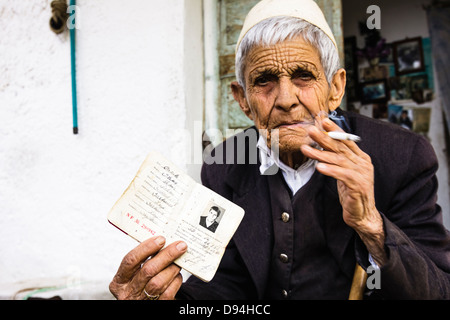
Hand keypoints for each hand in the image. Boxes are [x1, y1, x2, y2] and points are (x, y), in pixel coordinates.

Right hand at [109, 236, 186, 299]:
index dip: (146, 248)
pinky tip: (177, 275)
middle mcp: (128, 293)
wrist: (146, 303)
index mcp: (119, 281)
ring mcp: (141, 301)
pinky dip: (175, 281)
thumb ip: (144, 260)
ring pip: (159, 282)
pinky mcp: (156, 306)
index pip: (130, 260)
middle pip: (148, 270)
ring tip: (180, 260)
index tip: (161, 239)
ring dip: (172, 268)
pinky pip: (168, 293)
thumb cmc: (141, 284)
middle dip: (166, 256)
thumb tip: (163, 241)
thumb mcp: (134, 274)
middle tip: (180, 246)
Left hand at [300, 118, 385, 264]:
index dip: (335, 130)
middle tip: (311, 131)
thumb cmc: (351, 192)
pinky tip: (319, 167)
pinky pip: (342, 175)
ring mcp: (362, 174)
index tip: (323, 120)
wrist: (363, 214)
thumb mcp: (344, 172)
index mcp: (361, 157)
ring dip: (320, 154)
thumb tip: (323, 145)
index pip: (346, 140)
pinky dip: (330, 170)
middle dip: (324, 138)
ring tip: (306, 149)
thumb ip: (338, 159)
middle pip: (341, 147)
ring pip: (338, 160)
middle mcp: (363, 163)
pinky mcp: (358, 186)